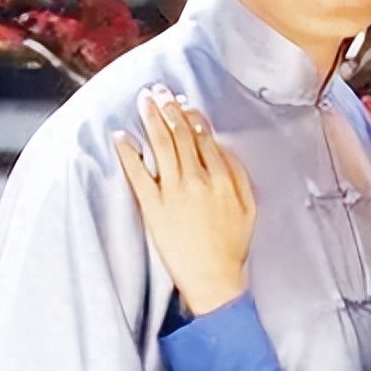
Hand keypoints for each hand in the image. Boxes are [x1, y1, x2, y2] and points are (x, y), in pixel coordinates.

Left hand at [114, 83, 255, 314]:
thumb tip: (222, 149)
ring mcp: (174, 192)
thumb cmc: (232, 246)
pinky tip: (121, 137)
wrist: (214, 279)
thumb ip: (238, 174)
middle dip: (169, 108)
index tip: (183, 103)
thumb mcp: (249, 207)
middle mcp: (198, 180)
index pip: (205, 137)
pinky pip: (138, 174)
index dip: (192, 116)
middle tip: (158, 90)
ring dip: (151, 119)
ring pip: (161, 146)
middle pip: (181, 135)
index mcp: (222, 178)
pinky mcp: (153, 208)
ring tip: (143, 101)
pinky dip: (129, 153)